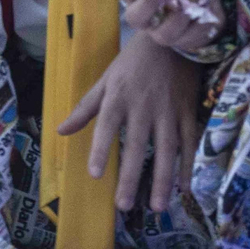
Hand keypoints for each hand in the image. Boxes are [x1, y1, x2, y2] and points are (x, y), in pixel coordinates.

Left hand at [56, 31, 201, 211]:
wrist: (170, 41)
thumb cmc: (131, 63)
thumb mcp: (104, 81)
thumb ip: (85, 109)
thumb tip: (60, 131)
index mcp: (117, 97)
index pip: (106, 127)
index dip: (101, 150)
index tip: (97, 175)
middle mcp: (142, 107)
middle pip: (136, 146)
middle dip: (131, 177)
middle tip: (125, 206)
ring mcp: (168, 111)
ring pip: (166, 151)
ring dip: (163, 181)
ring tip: (157, 207)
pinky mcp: (188, 113)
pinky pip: (189, 144)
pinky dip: (188, 167)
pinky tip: (185, 188)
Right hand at [107, 0, 224, 50]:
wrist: (205, 1)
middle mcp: (142, 13)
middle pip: (134, 16)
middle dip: (150, 1)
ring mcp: (161, 31)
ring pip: (164, 33)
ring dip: (181, 15)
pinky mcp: (183, 42)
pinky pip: (193, 36)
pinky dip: (204, 21)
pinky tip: (209, 7)